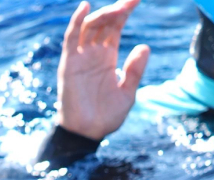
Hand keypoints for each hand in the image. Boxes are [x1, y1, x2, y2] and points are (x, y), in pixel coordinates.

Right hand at [56, 0, 150, 141]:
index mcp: (107, 58)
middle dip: (117, 9)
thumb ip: (135, 70)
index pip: (115, 27)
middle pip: (103, 23)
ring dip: (104, 14)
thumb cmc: (106, 116)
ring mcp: (80, 57)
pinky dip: (76, 21)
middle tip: (132, 0)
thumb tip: (144, 47)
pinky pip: (71, 38)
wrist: (88, 133)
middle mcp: (93, 54)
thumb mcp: (128, 92)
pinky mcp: (69, 63)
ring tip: (120, 8)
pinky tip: (85, 6)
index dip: (125, 11)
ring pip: (90, 27)